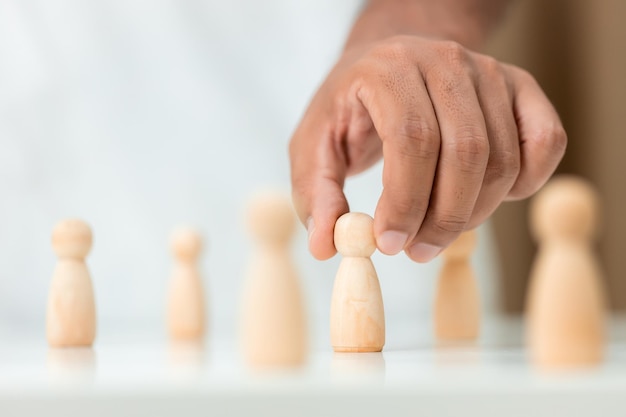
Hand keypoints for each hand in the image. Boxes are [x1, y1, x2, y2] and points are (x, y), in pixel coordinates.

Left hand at [289, 35, 565, 261]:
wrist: (390, 63)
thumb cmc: (351, 107)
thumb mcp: (314, 145)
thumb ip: (316, 194)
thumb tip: (327, 246)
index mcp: (390, 71)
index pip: (412, 139)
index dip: (405, 200)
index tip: (391, 243)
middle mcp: (446, 62)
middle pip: (466, 152)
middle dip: (444, 218)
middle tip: (417, 251)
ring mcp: (489, 72)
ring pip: (503, 157)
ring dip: (476, 211)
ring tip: (438, 232)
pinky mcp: (520, 87)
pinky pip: (546, 142)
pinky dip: (528, 182)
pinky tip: (490, 198)